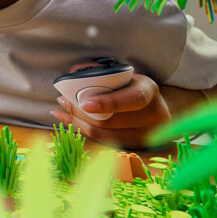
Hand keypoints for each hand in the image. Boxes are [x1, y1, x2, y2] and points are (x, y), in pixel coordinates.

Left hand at [50, 62, 170, 149]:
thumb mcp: (124, 74)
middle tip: (63, 100)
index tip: (84, 103)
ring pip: (103, 134)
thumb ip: (101, 72)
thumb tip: (74, 72)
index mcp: (149, 91)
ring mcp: (145, 135)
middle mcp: (153, 115)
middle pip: (111, 121)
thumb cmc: (132, 86)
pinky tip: (69, 121)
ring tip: (62, 110)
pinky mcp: (134, 146)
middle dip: (81, 112)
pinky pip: (102, 140)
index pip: (133, 99)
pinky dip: (83, 130)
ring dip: (78, 122)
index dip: (108, 103)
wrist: (154, 107)